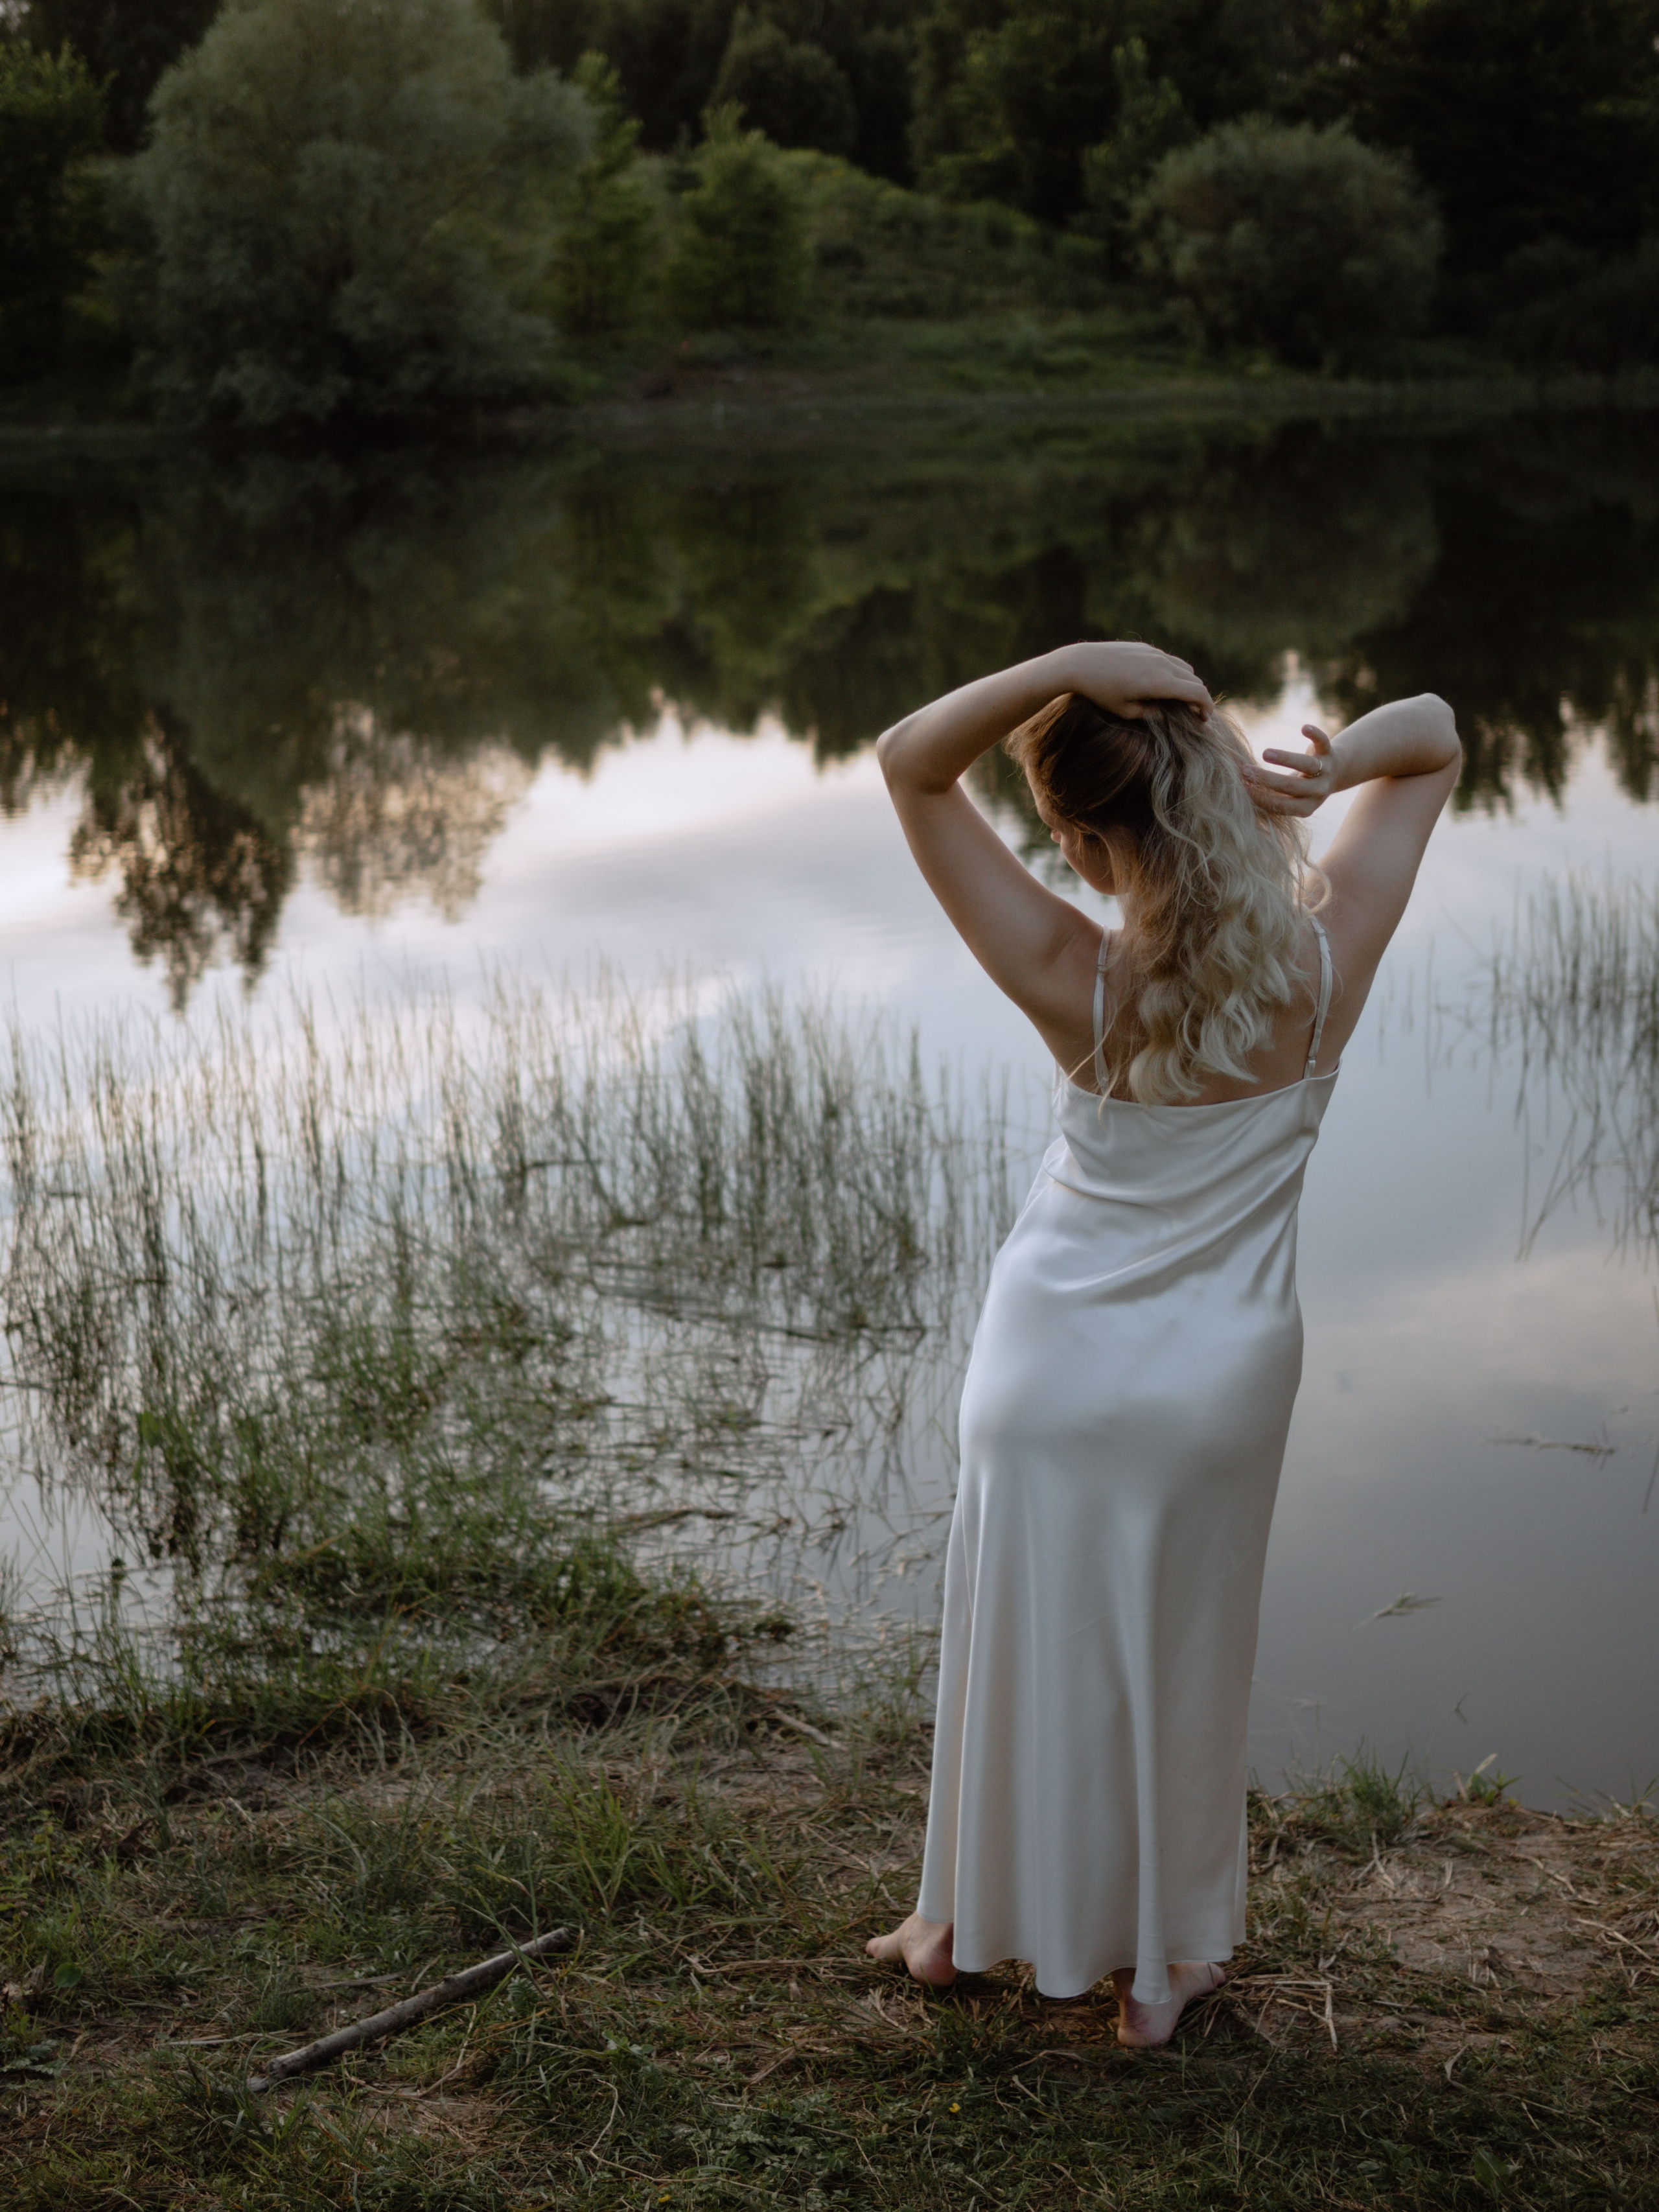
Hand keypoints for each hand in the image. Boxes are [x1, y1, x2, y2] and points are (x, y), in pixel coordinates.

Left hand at [1058, 641, 1212, 720]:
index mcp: (1161, 682)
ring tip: (1183, 699)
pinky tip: (1165, 684)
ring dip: (1188, 683)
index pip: (1197, 693)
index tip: (1205, 719)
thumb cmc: (1101, 692)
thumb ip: (1150, 713)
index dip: (1206, 707)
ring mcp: (1154, 653)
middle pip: (1194, 680)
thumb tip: (1166, 714)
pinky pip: (1169, 660)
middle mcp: (1162, 664)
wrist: (1080, 663)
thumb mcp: (1125, 710)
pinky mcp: (1145, 647)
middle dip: (1200, 697)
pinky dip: (1175, 672)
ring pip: (1184, 667)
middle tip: (1197, 713)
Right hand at [1244, 723, 1336, 815]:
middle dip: (1266, 779)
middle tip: (1243, 770)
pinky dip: (1315, 735)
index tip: (1239, 787)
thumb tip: (1234, 794)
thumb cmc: (1299, 787)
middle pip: (1291, 786)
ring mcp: (1326, 771)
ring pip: (1307, 765)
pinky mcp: (1329, 751)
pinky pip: (1323, 742)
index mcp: (1305, 807)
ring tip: (1265, 753)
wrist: (1334, 774)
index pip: (1280, 804)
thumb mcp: (1288, 798)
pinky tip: (1304, 728)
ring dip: (1286, 759)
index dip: (1260, 796)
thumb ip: (1268, 798)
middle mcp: (1318, 791)